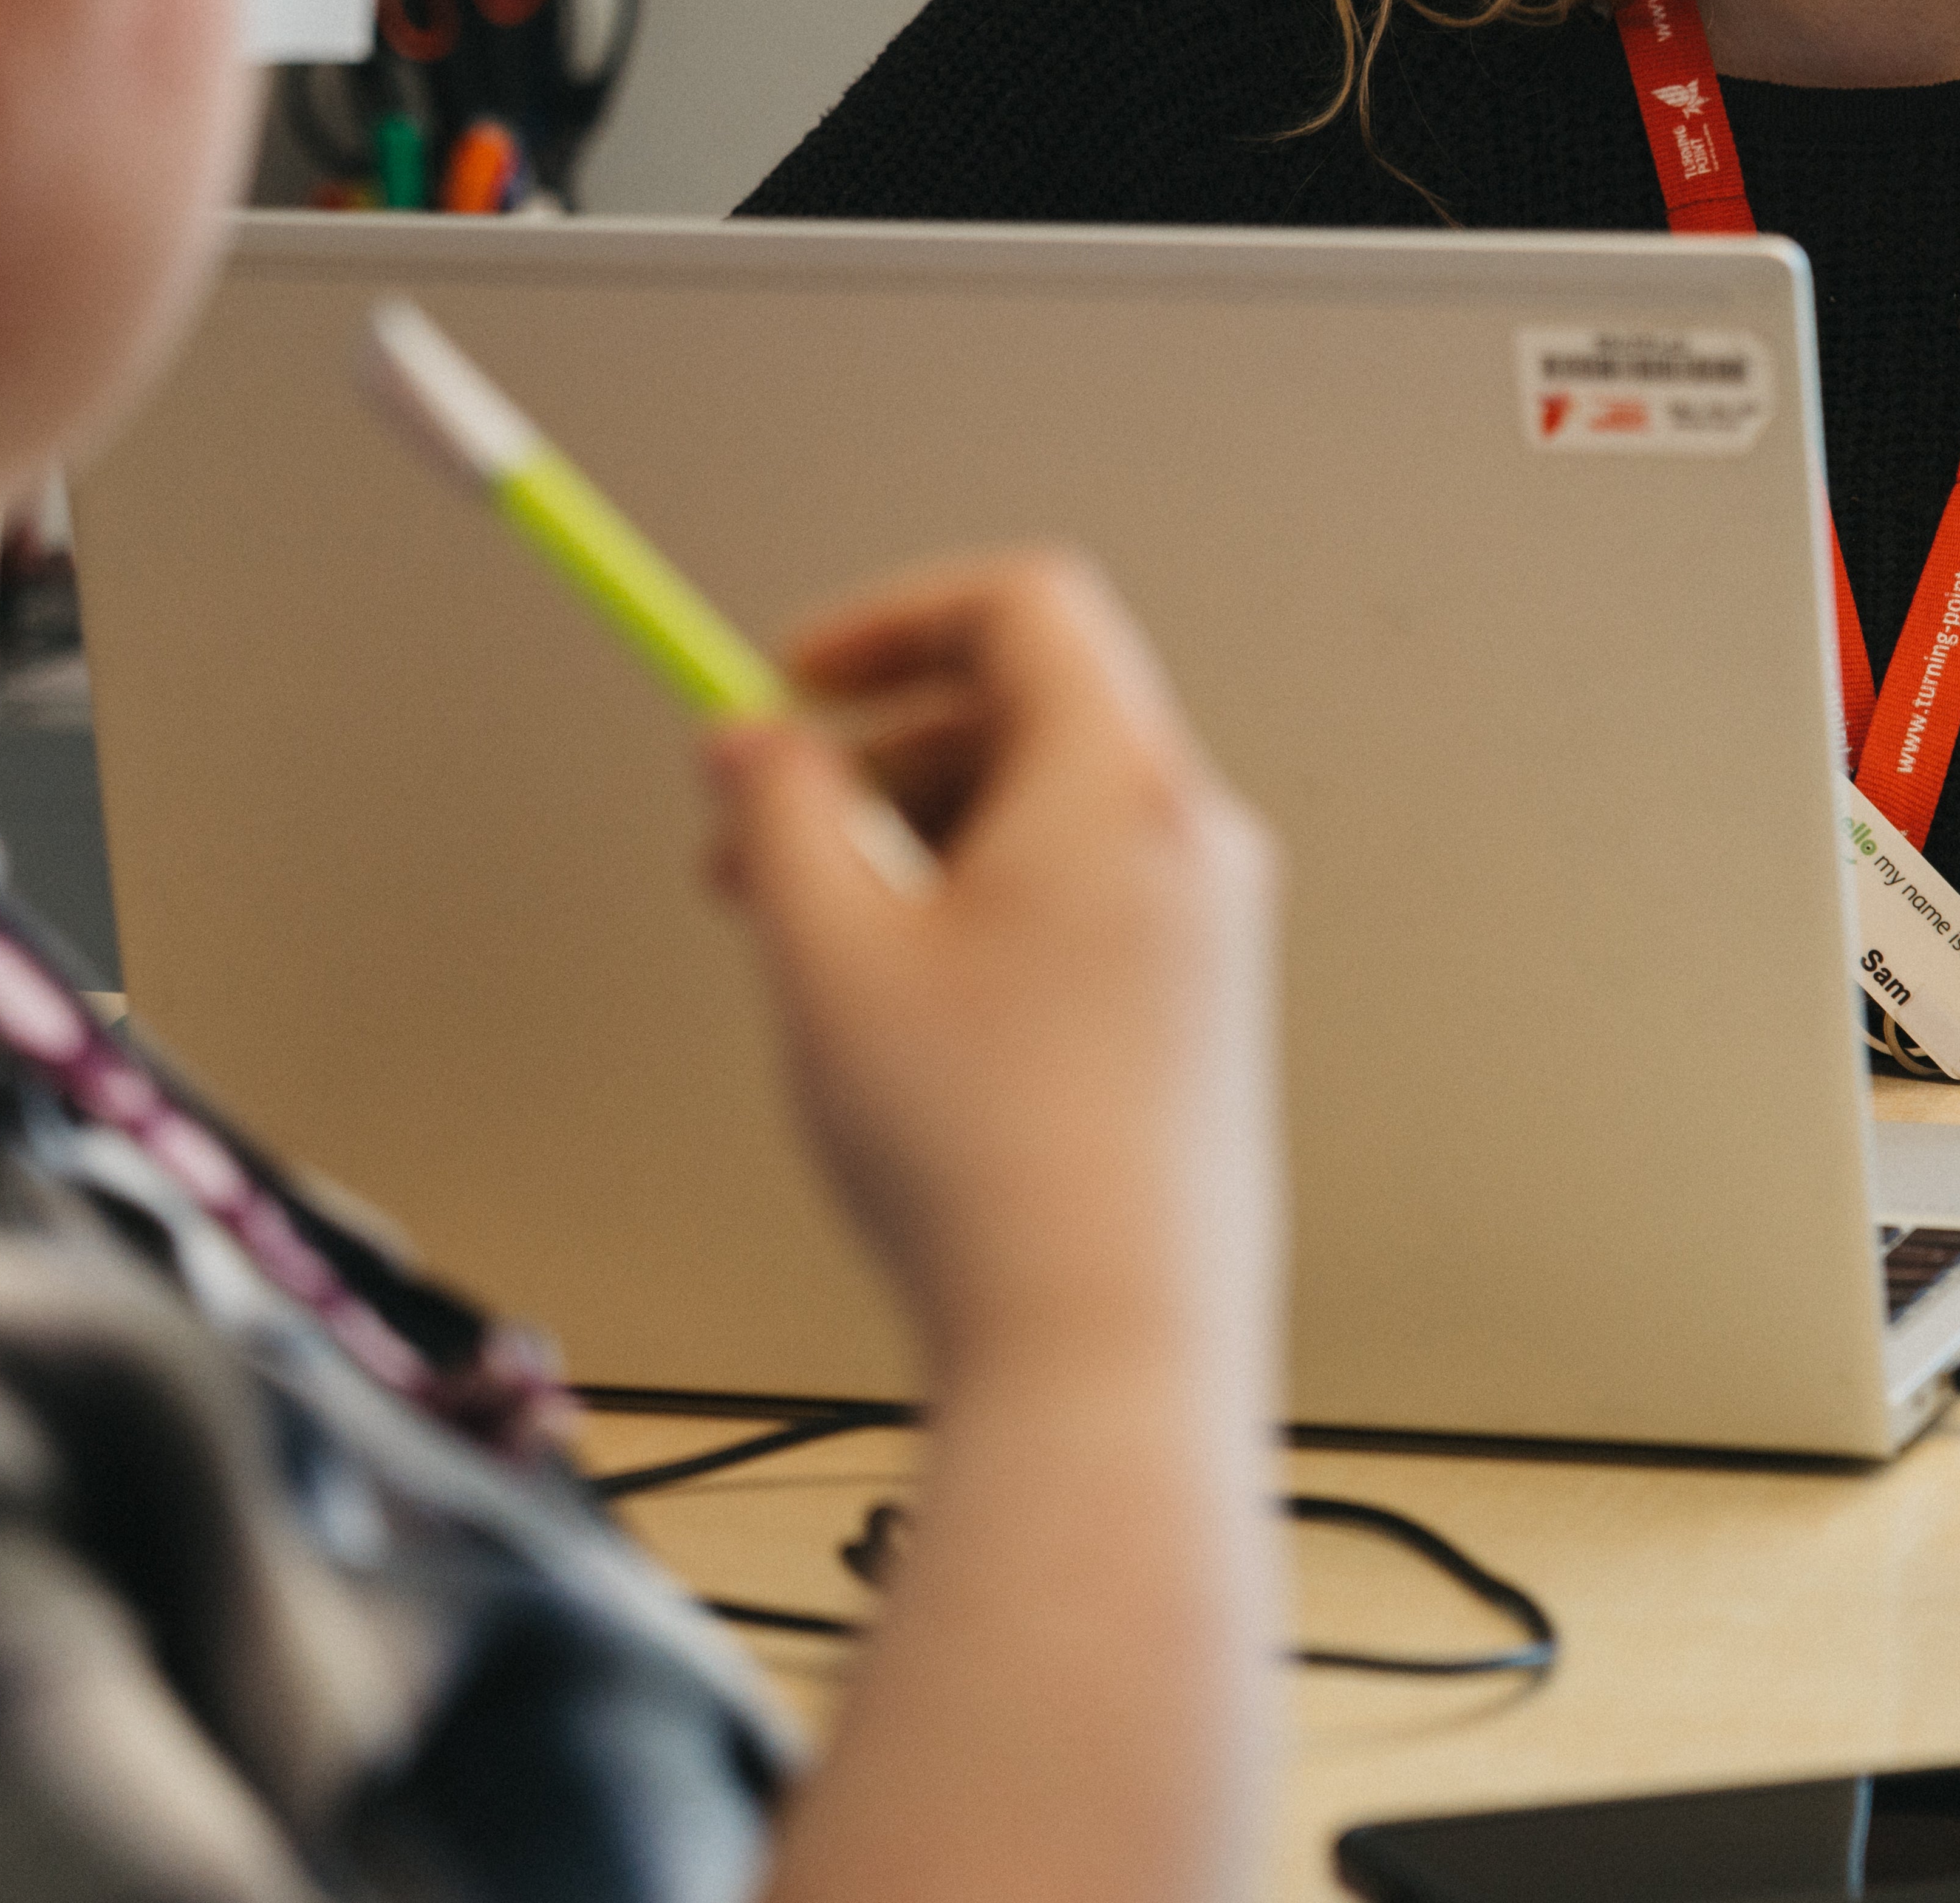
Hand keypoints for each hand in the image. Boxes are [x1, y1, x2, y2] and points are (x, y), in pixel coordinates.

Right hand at [703, 547, 1280, 1397]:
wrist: (1106, 1353)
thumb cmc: (983, 1160)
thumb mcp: (830, 953)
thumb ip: (777, 815)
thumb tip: (749, 741)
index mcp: (1121, 790)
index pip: (1022, 607)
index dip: (891, 620)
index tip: (792, 680)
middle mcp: (1191, 843)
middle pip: (1030, 708)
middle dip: (876, 750)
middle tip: (759, 832)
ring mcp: (1210, 937)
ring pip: (1045, 817)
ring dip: (914, 838)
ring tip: (810, 939)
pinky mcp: (1201, 1020)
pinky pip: (1080, 903)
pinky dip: (977, 910)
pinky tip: (897, 1011)